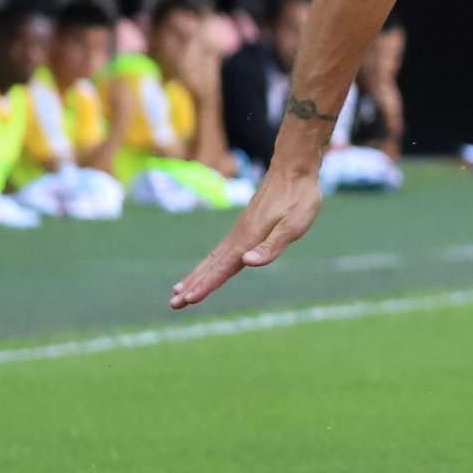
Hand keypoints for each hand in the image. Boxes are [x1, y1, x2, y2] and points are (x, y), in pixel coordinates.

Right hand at [169, 164, 322, 309]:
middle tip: (173, 304)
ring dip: (196, 275)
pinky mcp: (245, 227)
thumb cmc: (299, 198)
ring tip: (178, 291)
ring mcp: (240, 231)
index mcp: (249, 238)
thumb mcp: (294, 225)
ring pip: (214, 258)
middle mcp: (239, 236)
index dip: (206, 285)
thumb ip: (272, 246)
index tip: (188, 299)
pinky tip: (206, 268)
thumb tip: (248, 262)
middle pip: (212, 266)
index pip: (223, 268)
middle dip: (193, 285)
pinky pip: (221, 251)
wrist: (294, 168)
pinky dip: (209, 263)